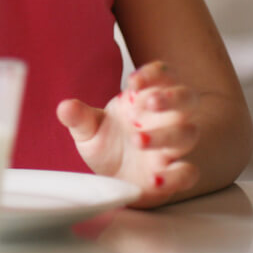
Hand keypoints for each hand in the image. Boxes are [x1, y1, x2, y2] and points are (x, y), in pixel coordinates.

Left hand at [57, 61, 202, 207]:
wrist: (111, 178)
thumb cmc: (106, 144)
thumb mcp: (88, 129)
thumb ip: (79, 117)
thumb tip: (65, 107)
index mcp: (145, 100)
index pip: (163, 76)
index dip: (154, 73)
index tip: (133, 80)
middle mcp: (165, 119)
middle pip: (188, 99)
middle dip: (172, 97)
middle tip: (149, 102)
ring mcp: (172, 145)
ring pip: (188, 133)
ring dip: (166, 135)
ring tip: (137, 140)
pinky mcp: (173, 173)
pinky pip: (188, 172)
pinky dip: (176, 175)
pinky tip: (155, 179)